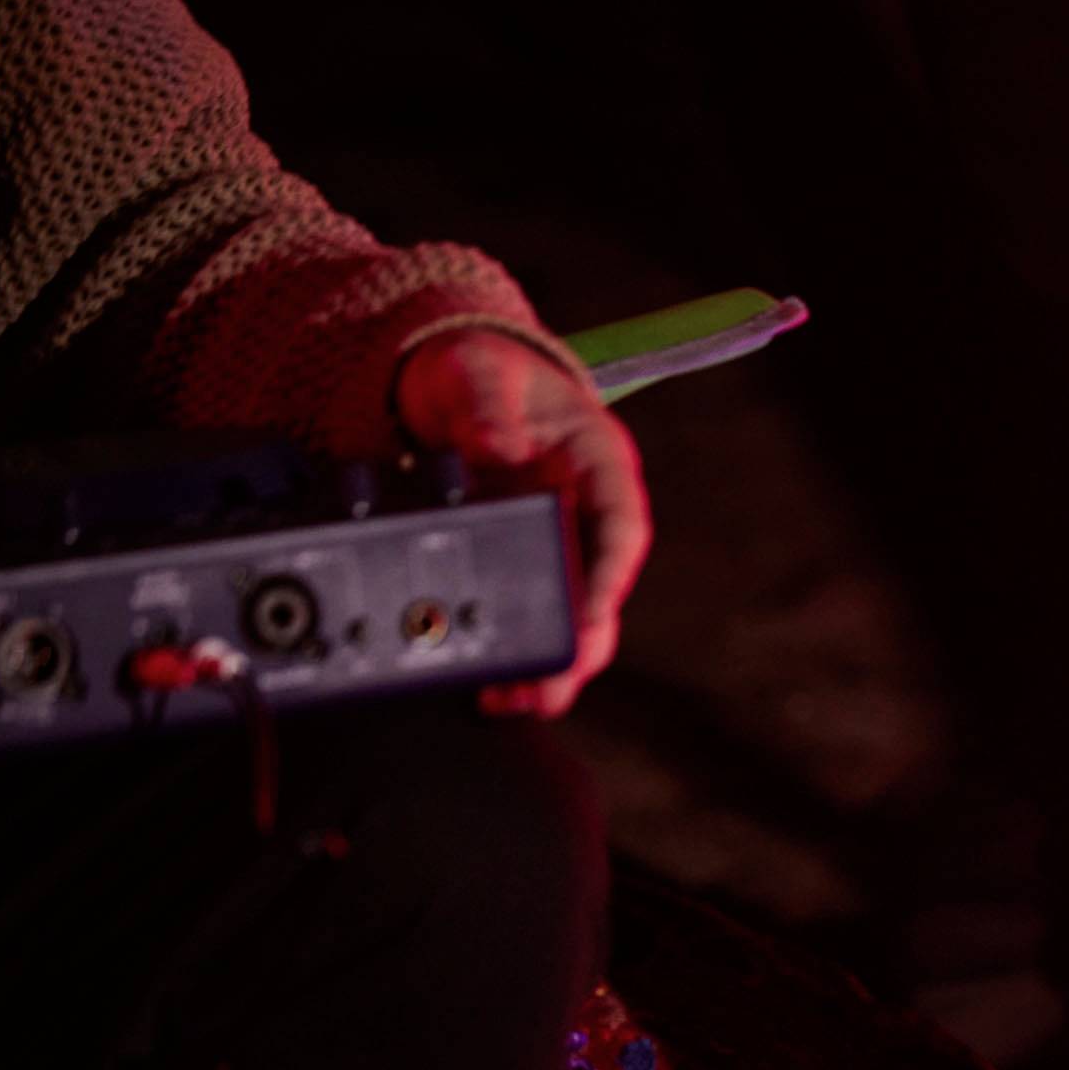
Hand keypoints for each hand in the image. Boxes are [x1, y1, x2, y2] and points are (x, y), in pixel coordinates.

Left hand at [394, 328, 649, 716]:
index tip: (592, 619)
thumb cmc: (475, 367)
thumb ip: (486, 404)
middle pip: (599, 589)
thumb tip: (497, 450)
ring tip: (516, 702)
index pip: (621, 526)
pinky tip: (487, 685)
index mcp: (597, 461)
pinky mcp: (516, 563)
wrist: (447, 377)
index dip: (610, 577)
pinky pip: (525, 614)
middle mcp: (585, 511)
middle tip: (551, 689)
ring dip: (549, 663)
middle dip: (581, 645)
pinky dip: (511, 651)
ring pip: (569, 615)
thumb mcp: (476, 370)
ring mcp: (554, 541)